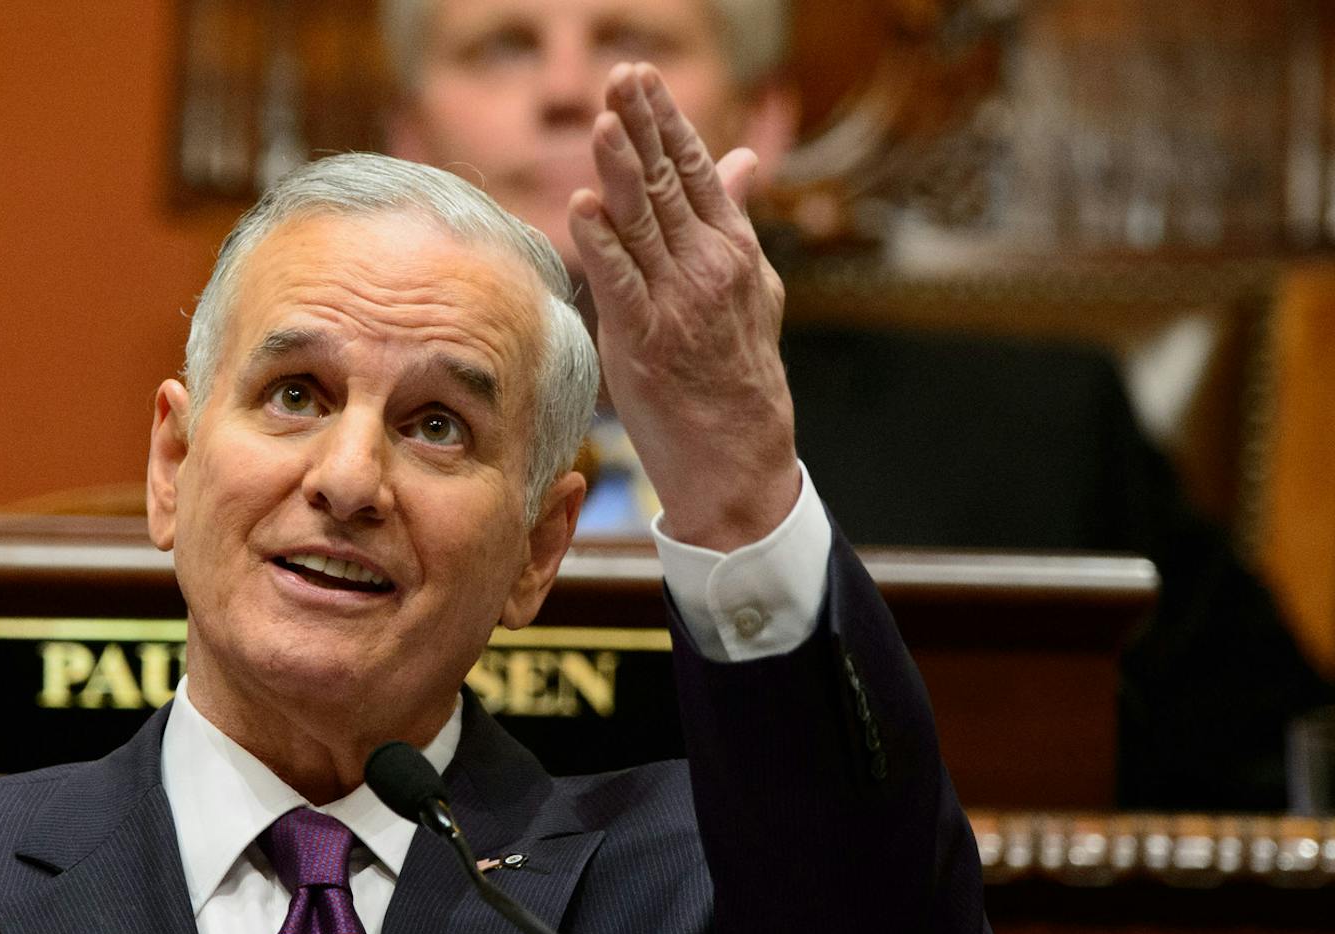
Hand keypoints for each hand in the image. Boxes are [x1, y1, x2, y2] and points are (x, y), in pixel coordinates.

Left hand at [568, 63, 800, 552]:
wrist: (740, 455)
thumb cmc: (737, 369)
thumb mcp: (752, 286)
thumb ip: (737, 218)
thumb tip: (742, 158)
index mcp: (732, 248)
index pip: (694, 169)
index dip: (664, 121)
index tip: (640, 78)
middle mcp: (709, 266)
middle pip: (666, 183)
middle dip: (642, 126)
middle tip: (621, 76)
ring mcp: (678, 303)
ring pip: (643, 223)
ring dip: (620, 171)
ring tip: (602, 122)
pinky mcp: (647, 341)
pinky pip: (620, 284)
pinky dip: (601, 246)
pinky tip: (582, 209)